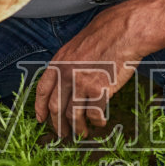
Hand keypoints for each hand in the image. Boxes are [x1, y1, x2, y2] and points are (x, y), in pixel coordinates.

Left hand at [35, 5, 144, 138]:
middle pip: (56, 107)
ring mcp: (82, 83)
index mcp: (59, 62)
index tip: (41, 119)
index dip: (40, 107)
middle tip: (62, 134)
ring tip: (82, 134)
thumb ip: (68, 65)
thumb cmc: (105, 35)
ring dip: (78, 128)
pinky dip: (97, 122)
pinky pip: (94, 114)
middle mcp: (66, 74)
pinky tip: (100, 122)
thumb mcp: (77, 47)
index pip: (42, 90)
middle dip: (58, 124)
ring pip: (74, 115)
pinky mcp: (99, 90)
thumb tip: (66, 84)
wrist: (124, 32)